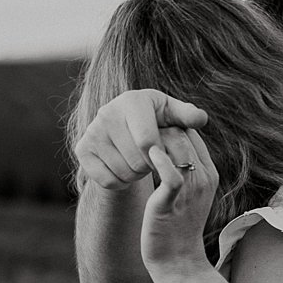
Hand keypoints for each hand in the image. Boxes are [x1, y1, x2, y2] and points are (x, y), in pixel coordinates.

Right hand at [75, 89, 211, 192]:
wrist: (123, 129)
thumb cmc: (155, 121)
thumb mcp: (172, 116)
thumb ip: (188, 116)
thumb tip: (201, 118)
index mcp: (132, 101)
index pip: (148, 142)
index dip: (160, 156)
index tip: (163, 154)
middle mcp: (107, 112)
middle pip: (137, 161)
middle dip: (150, 166)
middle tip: (150, 159)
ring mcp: (92, 132)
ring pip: (124, 173)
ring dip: (137, 175)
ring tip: (138, 161)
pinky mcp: (82, 150)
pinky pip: (108, 181)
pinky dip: (120, 182)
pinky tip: (123, 167)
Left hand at [139, 128, 224, 282]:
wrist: (178, 260)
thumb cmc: (178, 222)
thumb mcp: (190, 190)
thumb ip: (186, 165)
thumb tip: (168, 138)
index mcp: (209, 172)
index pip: (190, 132)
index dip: (169, 126)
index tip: (149, 131)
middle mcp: (203, 178)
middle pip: (182, 134)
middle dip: (158, 129)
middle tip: (138, 136)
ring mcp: (190, 189)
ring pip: (176, 146)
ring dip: (153, 141)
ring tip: (137, 149)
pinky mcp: (172, 201)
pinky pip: (171, 174)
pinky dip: (158, 161)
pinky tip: (146, 160)